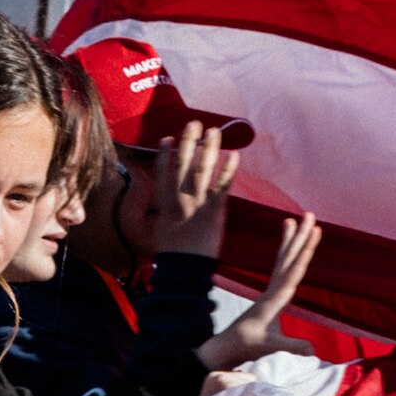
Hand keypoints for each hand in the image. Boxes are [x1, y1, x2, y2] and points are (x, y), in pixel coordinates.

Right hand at [148, 122, 243, 259]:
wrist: (184, 271)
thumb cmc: (172, 255)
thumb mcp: (161, 230)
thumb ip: (165, 212)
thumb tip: (167, 203)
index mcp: (164, 203)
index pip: (163, 172)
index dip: (165, 153)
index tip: (168, 138)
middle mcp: (179, 199)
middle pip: (182, 163)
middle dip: (188, 141)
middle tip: (194, 124)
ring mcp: (197, 204)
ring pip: (202, 169)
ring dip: (209, 148)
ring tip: (214, 132)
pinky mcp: (214, 212)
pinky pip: (223, 186)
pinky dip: (229, 170)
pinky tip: (234, 156)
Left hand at [198, 213, 321, 370]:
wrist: (225, 347)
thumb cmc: (247, 346)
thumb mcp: (271, 347)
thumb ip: (292, 346)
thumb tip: (313, 351)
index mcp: (276, 298)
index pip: (294, 269)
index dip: (305, 250)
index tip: (314, 230)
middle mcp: (273, 290)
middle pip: (289, 258)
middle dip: (300, 236)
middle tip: (310, 213)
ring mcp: (270, 292)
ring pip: (282, 261)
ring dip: (290, 241)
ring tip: (292, 219)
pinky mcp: (269, 297)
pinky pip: (279, 271)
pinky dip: (285, 257)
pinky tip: (288, 251)